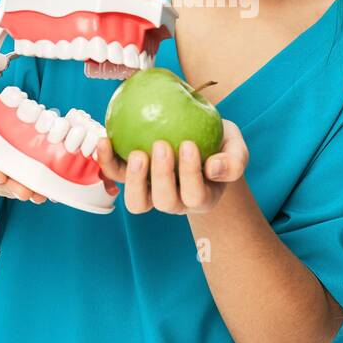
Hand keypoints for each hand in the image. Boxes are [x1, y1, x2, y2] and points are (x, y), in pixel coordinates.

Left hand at [94, 119, 247, 214]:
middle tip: (162, 144)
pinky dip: (107, 161)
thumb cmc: (219, 146)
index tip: (189, 144)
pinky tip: (106, 139)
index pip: (196, 196)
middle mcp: (175, 200)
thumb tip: (213, 168)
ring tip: (137, 153)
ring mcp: (151, 192)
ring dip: (134, 180)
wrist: (200, 140)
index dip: (190, 174)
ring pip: (137, 202)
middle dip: (162, 176)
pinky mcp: (132, 177)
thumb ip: (234, 161)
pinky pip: (116, 175)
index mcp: (202, 197)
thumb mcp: (236, 149)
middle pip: (165, 202)